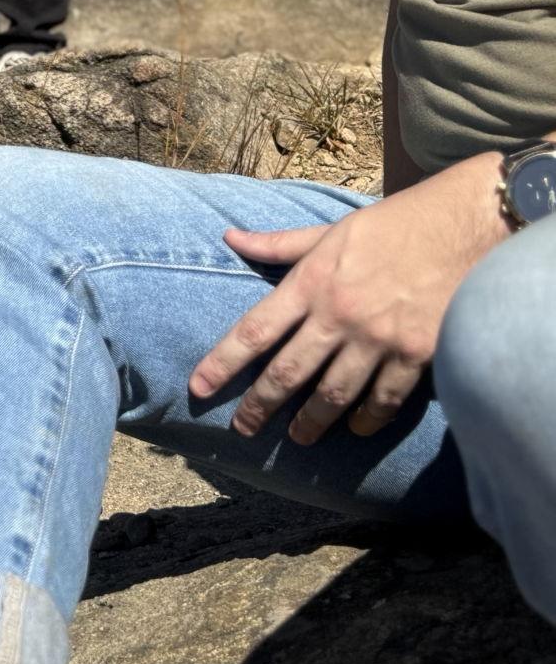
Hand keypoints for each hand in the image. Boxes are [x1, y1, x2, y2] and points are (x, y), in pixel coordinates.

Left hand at [190, 152, 509, 444]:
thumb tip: (230, 237)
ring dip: (311, 422)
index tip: (198, 387)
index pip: (254, 331)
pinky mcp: (418, 354)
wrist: (464, 227)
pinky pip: (385, 398)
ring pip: (334, 394)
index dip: (222, 363)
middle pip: (287, 372)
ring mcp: (379, 338)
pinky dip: (368, 418)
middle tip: (243, 428)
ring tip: (296, 437)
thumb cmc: (392, 226)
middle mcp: (339, 315)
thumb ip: (278, 245)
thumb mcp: (329, 231)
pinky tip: (355, 428)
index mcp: (311, 282)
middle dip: (259, 406)